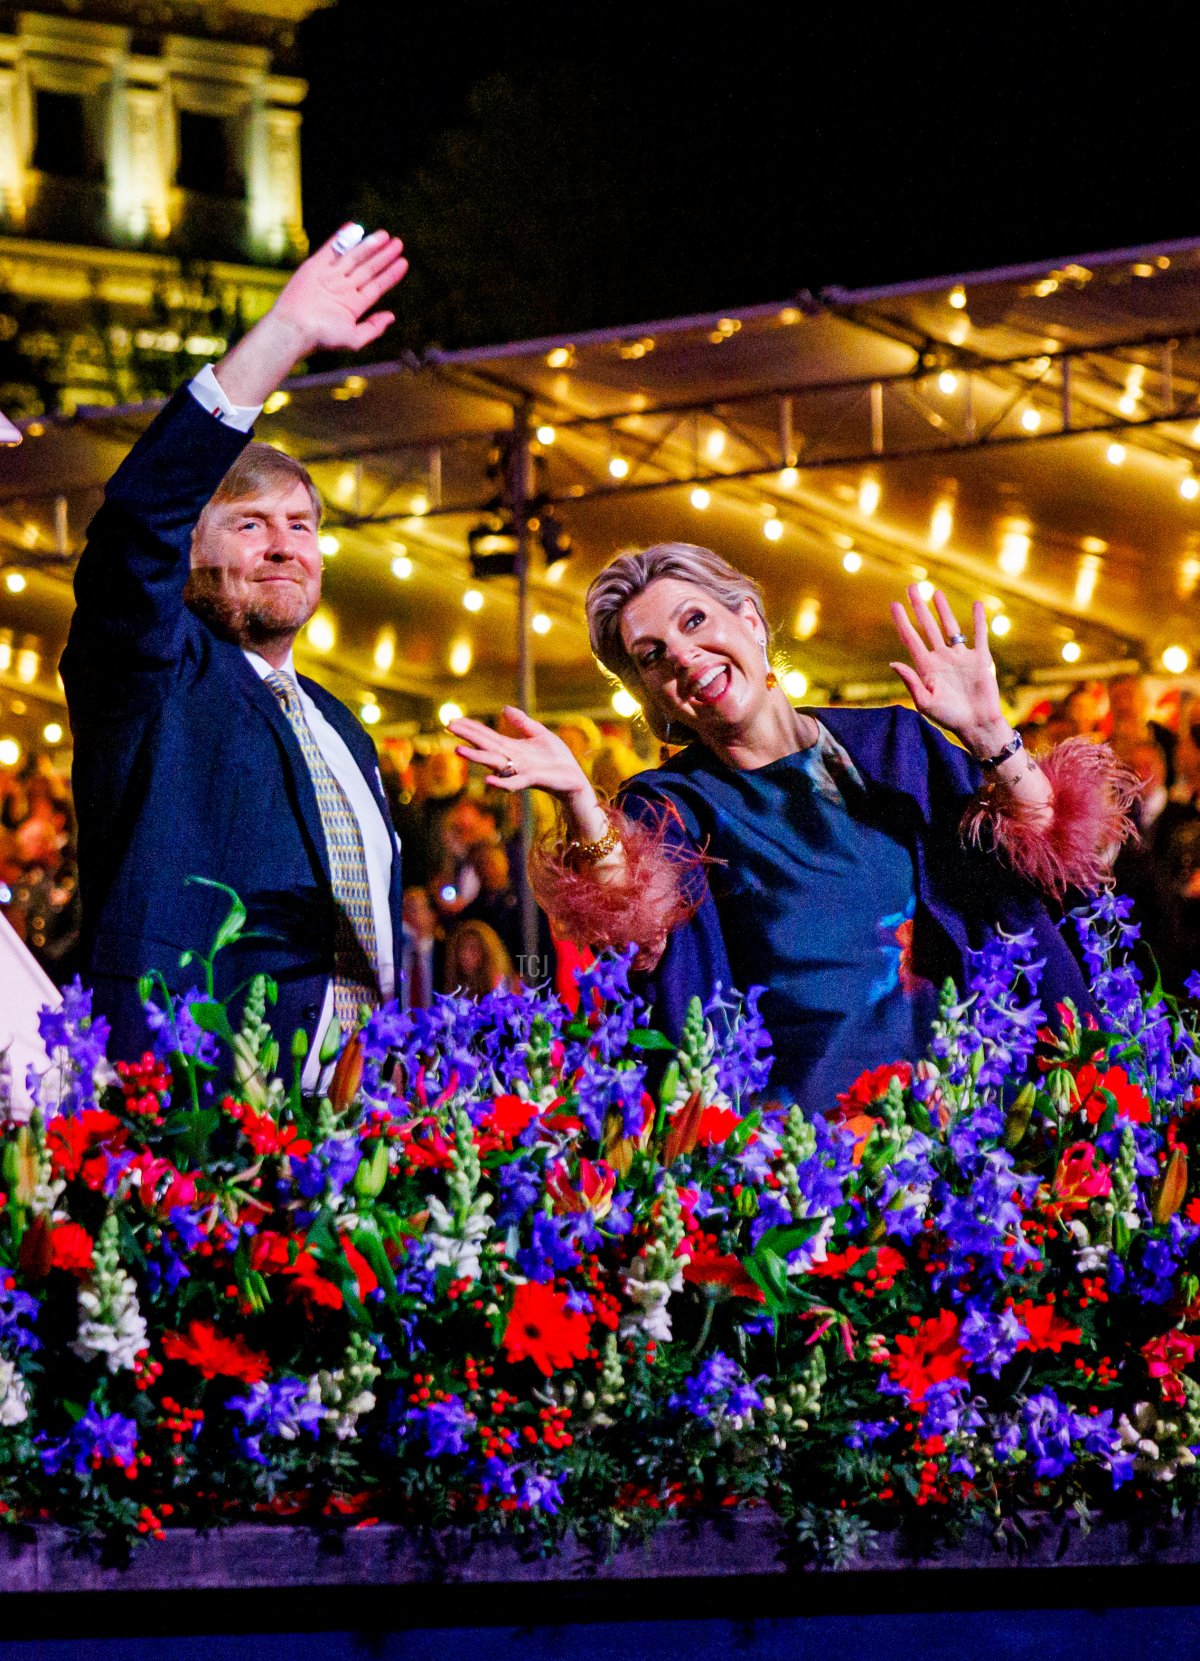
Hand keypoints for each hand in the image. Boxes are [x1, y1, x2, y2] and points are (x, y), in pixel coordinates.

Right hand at [270, 226, 408, 356]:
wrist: (294, 329)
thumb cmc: (323, 338)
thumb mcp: (354, 339)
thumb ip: (373, 328)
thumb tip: (391, 316)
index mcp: (353, 305)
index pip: (377, 286)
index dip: (390, 274)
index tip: (404, 262)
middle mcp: (343, 289)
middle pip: (368, 269)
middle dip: (384, 256)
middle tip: (398, 243)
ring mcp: (329, 276)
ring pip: (353, 256)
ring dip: (369, 245)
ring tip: (385, 236)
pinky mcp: (315, 266)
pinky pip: (331, 248)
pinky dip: (342, 237)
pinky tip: (355, 227)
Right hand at [448, 707, 592, 799]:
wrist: (573, 777)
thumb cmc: (556, 759)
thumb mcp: (539, 734)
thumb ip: (522, 722)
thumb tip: (504, 708)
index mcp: (511, 748)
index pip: (487, 736)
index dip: (471, 728)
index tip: (453, 721)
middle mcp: (510, 759)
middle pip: (485, 745)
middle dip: (468, 737)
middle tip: (449, 726)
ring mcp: (519, 770)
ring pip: (493, 763)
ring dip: (476, 757)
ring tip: (458, 750)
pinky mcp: (531, 779)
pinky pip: (513, 782)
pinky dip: (501, 783)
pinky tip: (487, 780)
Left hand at [889, 586, 1006, 753]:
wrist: (976, 725)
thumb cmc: (949, 718)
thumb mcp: (925, 703)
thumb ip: (911, 681)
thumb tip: (893, 663)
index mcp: (926, 667)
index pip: (911, 639)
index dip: (902, 622)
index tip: (894, 604)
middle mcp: (942, 658)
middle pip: (927, 627)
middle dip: (919, 607)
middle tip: (911, 587)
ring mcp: (960, 657)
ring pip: (950, 627)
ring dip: (943, 610)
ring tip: (935, 592)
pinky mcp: (980, 659)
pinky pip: (979, 635)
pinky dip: (979, 620)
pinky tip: (977, 605)